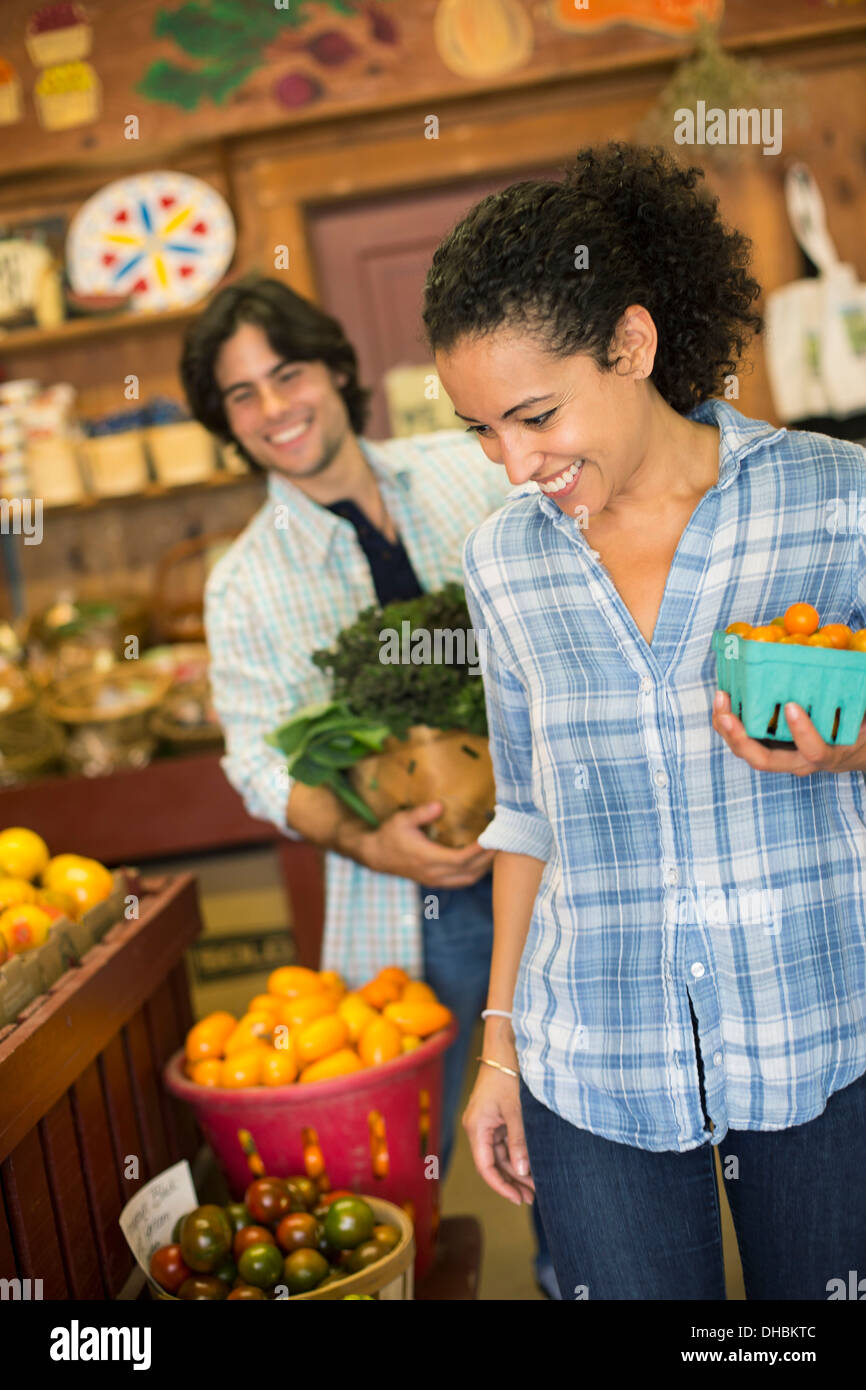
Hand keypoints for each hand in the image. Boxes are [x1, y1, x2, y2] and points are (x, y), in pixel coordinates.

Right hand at [364, 802, 494, 885]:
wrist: (377, 856)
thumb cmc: (390, 835)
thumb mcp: (402, 820)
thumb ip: (421, 813)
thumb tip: (440, 805)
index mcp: (427, 858)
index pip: (460, 859)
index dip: (479, 851)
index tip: (492, 839)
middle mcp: (434, 873)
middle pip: (470, 871)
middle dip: (489, 859)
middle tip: (504, 842)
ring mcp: (435, 880)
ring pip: (468, 879)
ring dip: (485, 868)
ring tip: (497, 851)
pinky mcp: (436, 881)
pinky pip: (462, 881)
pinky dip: (476, 872)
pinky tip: (483, 860)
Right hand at [463, 1064, 534, 1205]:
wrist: (506, 1048)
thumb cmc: (508, 1075)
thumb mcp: (517, 1111)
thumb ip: (519, 1142)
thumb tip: (522, 1171)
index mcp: (477, 1127)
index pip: (486, 1166)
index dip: (501, 1185)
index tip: (518, 1199)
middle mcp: (478, 1127)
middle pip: (493, 1163)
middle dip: (512, 1181)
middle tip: (532, 1197)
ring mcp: (487, 1122)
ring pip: (500, 1154)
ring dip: (516, 1169)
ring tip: (535, 1186)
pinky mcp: (495, 1116)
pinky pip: (504, 1142)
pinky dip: (517, 1154)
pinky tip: (531, 1164)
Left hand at [712, 690, 865, 774]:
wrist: (852, 752)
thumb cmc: (858, 730)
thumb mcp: (862, 716)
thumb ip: (857, 701)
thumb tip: (856, 665)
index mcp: (828, 754)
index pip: (814, 750)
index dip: (803, 732)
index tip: (792, 707)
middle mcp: (799, 761)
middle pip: (765, 761)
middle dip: (742, 738)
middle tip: (729, 715)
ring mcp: (782, 757)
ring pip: (748, 752)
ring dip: (729, 728)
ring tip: (721, 699)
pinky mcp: (769, 747)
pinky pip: (743, 740)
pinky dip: (730, 721)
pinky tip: (724, 698)